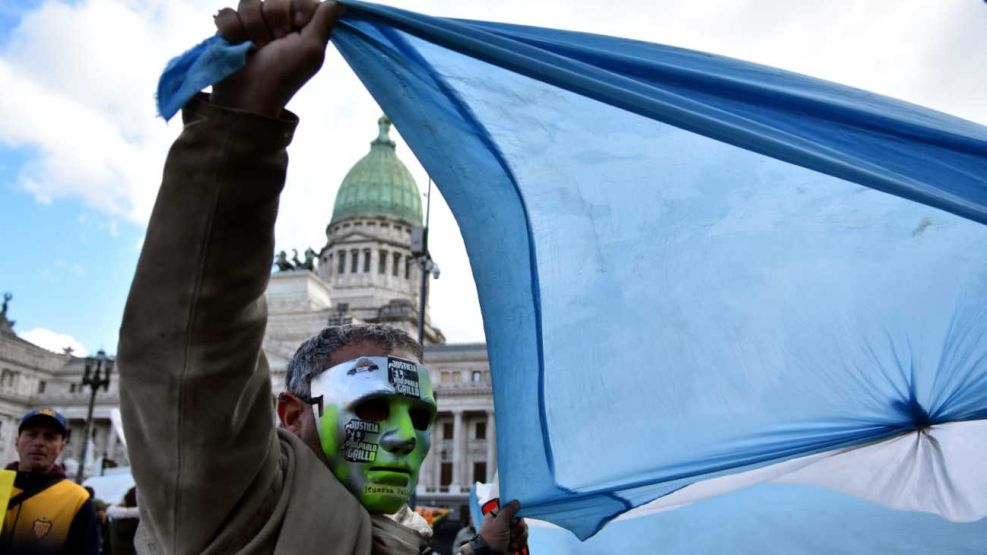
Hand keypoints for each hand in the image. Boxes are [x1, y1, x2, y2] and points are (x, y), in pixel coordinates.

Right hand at [212, 0, 343, 116]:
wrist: (248, 94)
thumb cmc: (283, 74)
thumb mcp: (311, 50)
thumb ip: (324, 21)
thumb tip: (339, 3)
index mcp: (298, 26)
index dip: (296, 8)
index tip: (295, 28)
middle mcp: (275, 22)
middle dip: (274, 19)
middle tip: (274, 42)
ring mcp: (251, 25)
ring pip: (248, 2)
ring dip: (253, 27)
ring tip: (257, 48)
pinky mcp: (228, 30)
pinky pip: (227, 14)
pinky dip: (232, 31)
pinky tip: (239, 46)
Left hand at [478, 500, 527, 552]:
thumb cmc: (492, 538)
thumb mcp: (499, 522)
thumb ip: (508, 510)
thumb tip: (516, 501)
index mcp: (498, 515)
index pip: (511, 508)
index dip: (515, 513)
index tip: (513, 518)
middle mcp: (504, 523)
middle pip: (520, 519)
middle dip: (516, 528)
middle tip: (509, 533)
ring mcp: (510, 532)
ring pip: (523, 529)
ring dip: (518, 537)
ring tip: (509, 542)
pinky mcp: (515, 541)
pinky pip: (524, 538)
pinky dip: (519, 543)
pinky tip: (512, 546)